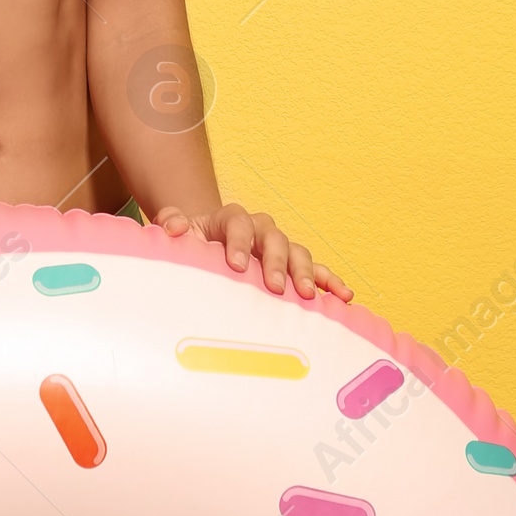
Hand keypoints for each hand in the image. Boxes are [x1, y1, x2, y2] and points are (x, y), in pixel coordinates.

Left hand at [151, 202, 351, 301]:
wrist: (209, 244)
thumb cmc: (194, 241)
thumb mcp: (179, 230)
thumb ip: (172, 223)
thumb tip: (172, 228)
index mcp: (232, 219)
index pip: (239, 224)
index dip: (239, 243)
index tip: (236, 266)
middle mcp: (261, 230)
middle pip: (274, 238)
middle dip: (276, 262)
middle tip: (275, 287)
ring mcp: (280, 247)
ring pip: (298, 253)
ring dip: (307, 272)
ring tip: (309, 295)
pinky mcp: (294, 266)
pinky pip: (317, 270)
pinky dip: (330, 281)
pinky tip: (343, 296)